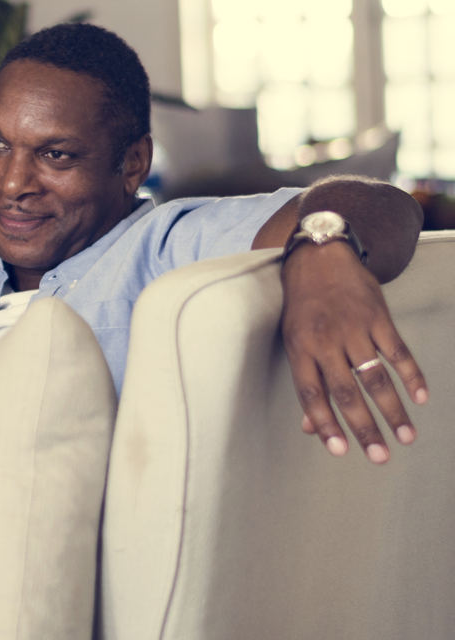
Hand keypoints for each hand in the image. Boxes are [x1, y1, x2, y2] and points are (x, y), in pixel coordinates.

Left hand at [281, 241, 428, 463]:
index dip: (325, 424)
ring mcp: (354, 329)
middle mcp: (326, 342)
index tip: (340, 451)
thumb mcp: (294, 340)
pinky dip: (412, 375)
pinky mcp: (378, 318)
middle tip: (380, 457)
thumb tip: (310, 426)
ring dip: (394, 410)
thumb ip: (307, 381)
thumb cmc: (303, 306)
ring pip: (376, 377)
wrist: (320, 258)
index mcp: (300, 350)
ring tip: (407, 437)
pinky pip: (398, 351)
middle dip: (365, 428)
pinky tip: (422, 397)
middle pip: (347, 392)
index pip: (312, 394)